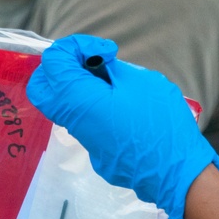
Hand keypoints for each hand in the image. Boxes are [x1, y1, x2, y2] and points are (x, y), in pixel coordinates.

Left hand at [27, 34, 218, 218]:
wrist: (176, 172)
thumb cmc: (161, 123)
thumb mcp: (142, 82)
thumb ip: (113, 70)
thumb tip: (98, 68)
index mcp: (80, 100)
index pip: (53, 62)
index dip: (75, 46)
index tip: (104, 52)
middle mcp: (74, 122)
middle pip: (42, 87)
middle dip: (61, 66)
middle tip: (91, 62)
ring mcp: (85, 142)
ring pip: (64, 107)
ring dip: (80, 87)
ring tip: (114, 83)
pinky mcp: (98, 155)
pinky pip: (85, 123)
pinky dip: (95, 107)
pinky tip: (124, 107)